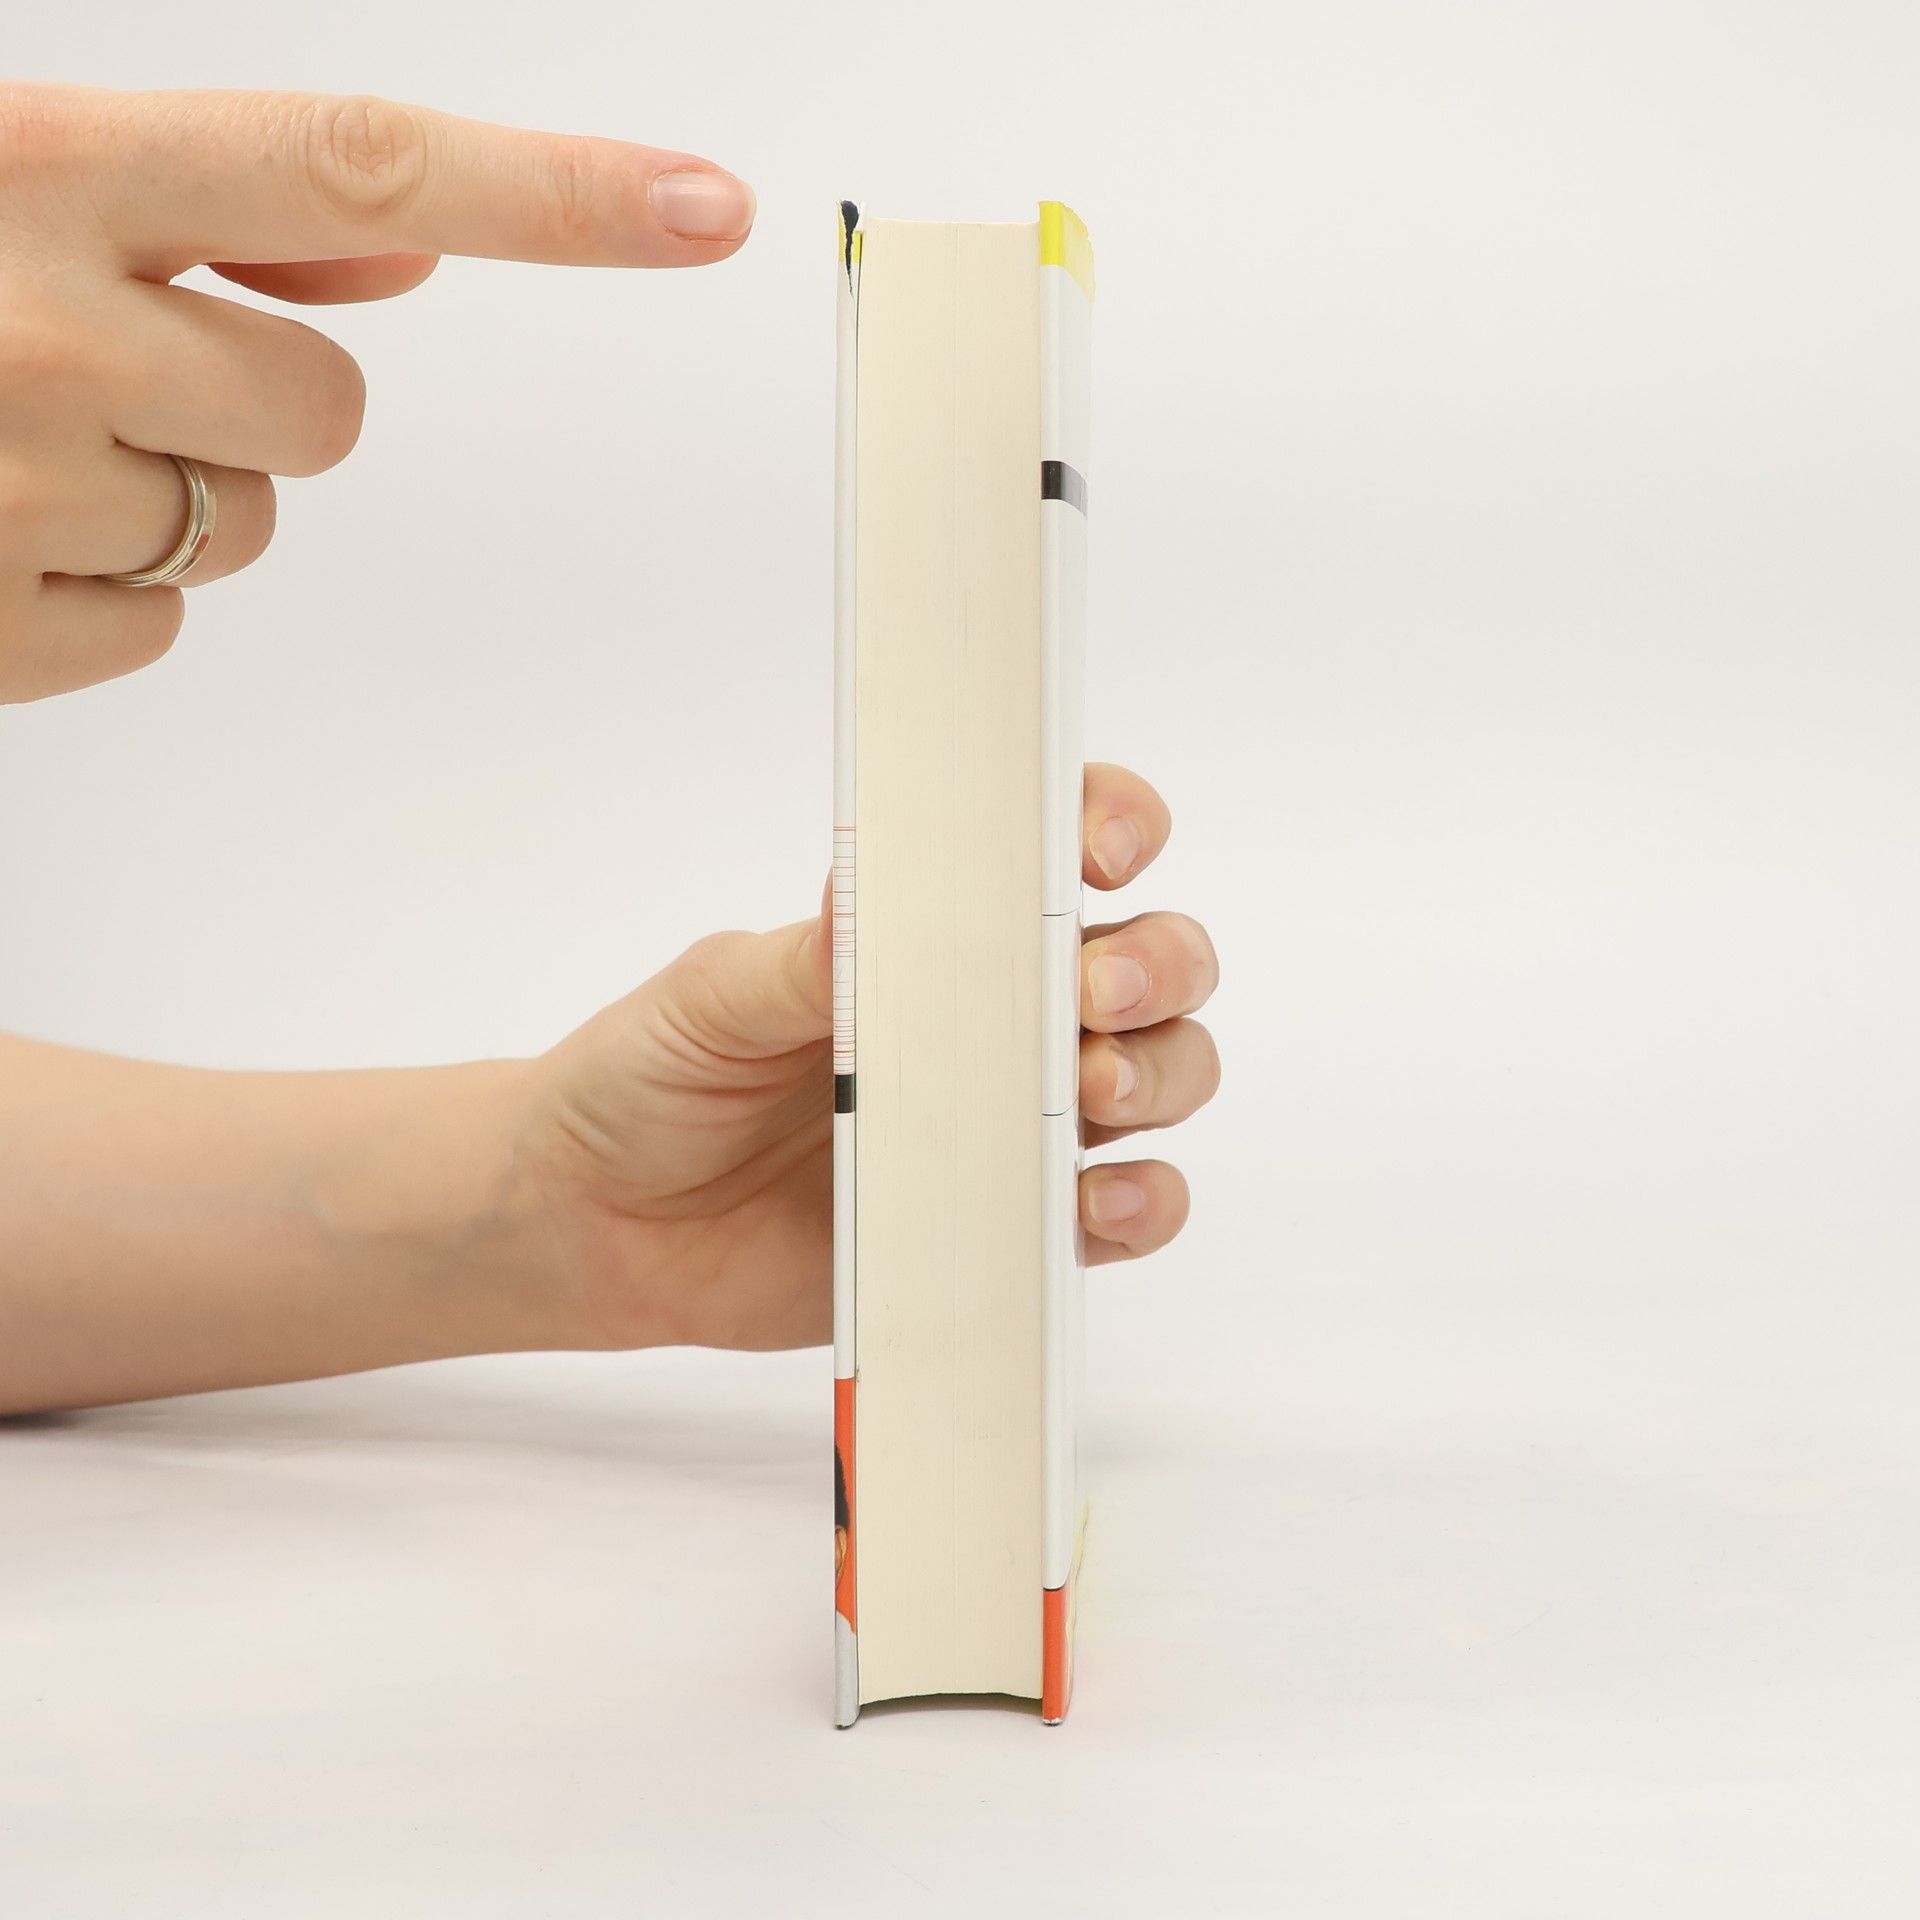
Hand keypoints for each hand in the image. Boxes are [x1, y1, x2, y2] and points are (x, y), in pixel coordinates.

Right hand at [0, 81, 752, 702]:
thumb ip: (211, 196)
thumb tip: (417, 245)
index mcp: (31, 166)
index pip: (355, 156)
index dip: (558, 194)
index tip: (712, 208)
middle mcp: (36, 327)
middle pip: (324, 410)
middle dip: (253, 397)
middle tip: (93, 365)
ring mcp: (11, 495)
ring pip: (247, 528)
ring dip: (167, 491)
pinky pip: (154, 627)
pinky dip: (92, 590)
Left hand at [528, 764, 1220, 1350]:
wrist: (602, 1225)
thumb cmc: (652, 1078)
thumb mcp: (711, 998)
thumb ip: (804, 957)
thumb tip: (869, 891)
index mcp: (936, 933)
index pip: (1060, 852)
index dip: (1113, 826)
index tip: (1100, 852)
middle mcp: (1000, 1018)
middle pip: (1153, 965)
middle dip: (1157, 963)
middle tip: (1096, 992)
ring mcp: (1014, 1123)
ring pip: (1163, 1075)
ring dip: (1161, 1072)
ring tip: (1094, 1090)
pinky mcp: (1008, 1226)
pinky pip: (1121, 1213)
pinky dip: (1143, 1203)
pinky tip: (1102, 1196)